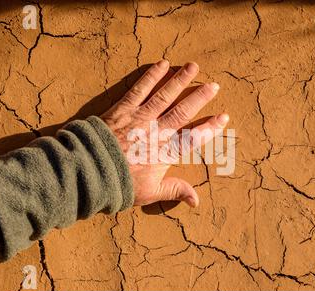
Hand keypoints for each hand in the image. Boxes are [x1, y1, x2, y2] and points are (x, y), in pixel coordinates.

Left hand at [100, 60, 228, 206]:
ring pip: (164, 96)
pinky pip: (139, 89)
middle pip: (182, 111)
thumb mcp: (150, 192)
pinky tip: (161, 64)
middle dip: (199, 98)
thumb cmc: (120, 184)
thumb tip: (197, 201)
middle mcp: (156, 131)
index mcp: (165, 152)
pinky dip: (151, 76)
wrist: (90, 171)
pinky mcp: (123, 109)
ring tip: (193, 67)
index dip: (210, 128)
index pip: (193, 138)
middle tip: (214, 85)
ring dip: (179, 80)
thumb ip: (175, 191)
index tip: (223, 117)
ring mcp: (140, 118)